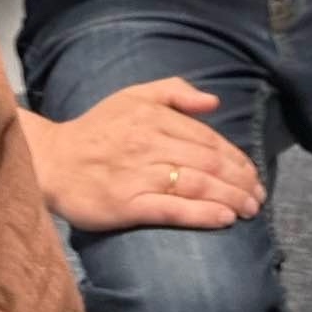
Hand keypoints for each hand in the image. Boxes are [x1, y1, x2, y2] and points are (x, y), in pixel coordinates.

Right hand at [24, 78, 265, 231]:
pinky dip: (202, 214)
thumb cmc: (96, 130)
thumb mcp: (132, 96)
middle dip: (240, 181)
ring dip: (230, 198)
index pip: (208, 139)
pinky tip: (223, 219)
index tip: (253, 174)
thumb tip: (213, 102)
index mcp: (154, 117)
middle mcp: (150, 144)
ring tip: (249, 210)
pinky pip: (173, 209)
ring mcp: (139, 175)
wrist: (52, 160)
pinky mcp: (128, 204)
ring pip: (197, 185)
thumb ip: (174, 92)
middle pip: (208, 163)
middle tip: (258, 197)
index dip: (236, 158)